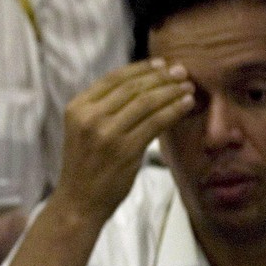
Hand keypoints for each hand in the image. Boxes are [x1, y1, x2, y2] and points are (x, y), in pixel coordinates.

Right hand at [52, 58, 194, 224]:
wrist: (78, 201)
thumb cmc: (85, 166)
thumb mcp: (84, 130)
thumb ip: (103, 108)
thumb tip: (141, 85)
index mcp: (76, 107)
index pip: (113, 78)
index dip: (141, 68)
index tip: (162, 64)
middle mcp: (89, 117)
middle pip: (132, 87)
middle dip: (162, 77)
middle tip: (182, 72)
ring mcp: (106, 133)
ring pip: (147, 102)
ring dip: (172, 91)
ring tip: (188, 87)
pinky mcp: (125, 150)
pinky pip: (156, 122)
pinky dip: (175, 110)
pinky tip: (186, 104)